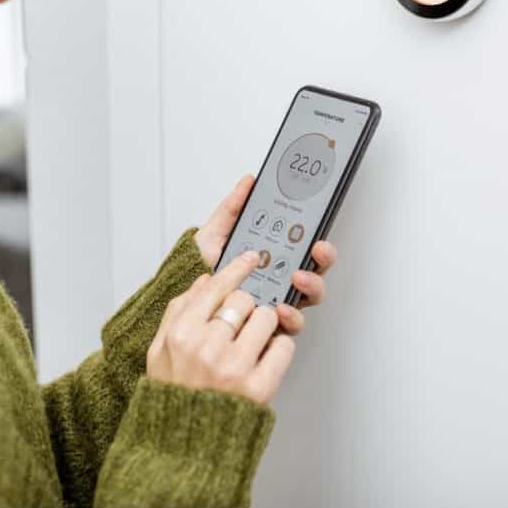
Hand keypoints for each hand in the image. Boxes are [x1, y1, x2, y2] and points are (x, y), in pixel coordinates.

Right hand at [146, 250, 293, 403]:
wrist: (184, 446)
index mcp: (181, 334)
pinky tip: (264, 357)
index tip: (251, 259)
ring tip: (253, 340)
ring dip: (265, 325)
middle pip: (245, 299)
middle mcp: (207, 347)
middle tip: (244, 319)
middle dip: (248, 305)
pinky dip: (279, 347)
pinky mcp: (259, 387)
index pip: (215, 287)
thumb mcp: (159, 350)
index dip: (237, 269)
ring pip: (268, 318)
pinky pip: (284, 346)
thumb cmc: (173, 394)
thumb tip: (205, 280)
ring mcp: (235, 367)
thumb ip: (178, 310)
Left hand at [194, 174, 338, 335]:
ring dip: (311, 286)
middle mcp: (281, 279)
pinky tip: (280, 309)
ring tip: (296, 278)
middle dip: (323, 259)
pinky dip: (291, 317)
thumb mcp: (217, 232)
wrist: (184, 293)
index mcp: (275, 255)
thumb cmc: (202, 265)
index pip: (307, 248)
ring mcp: (278, 301)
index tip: (317, 235)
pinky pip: (290, 326)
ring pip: (310, 297)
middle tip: (315, 250)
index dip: (319, 242)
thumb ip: (233, 207)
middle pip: (316, 270)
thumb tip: (249, 182)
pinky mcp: (269, 325)